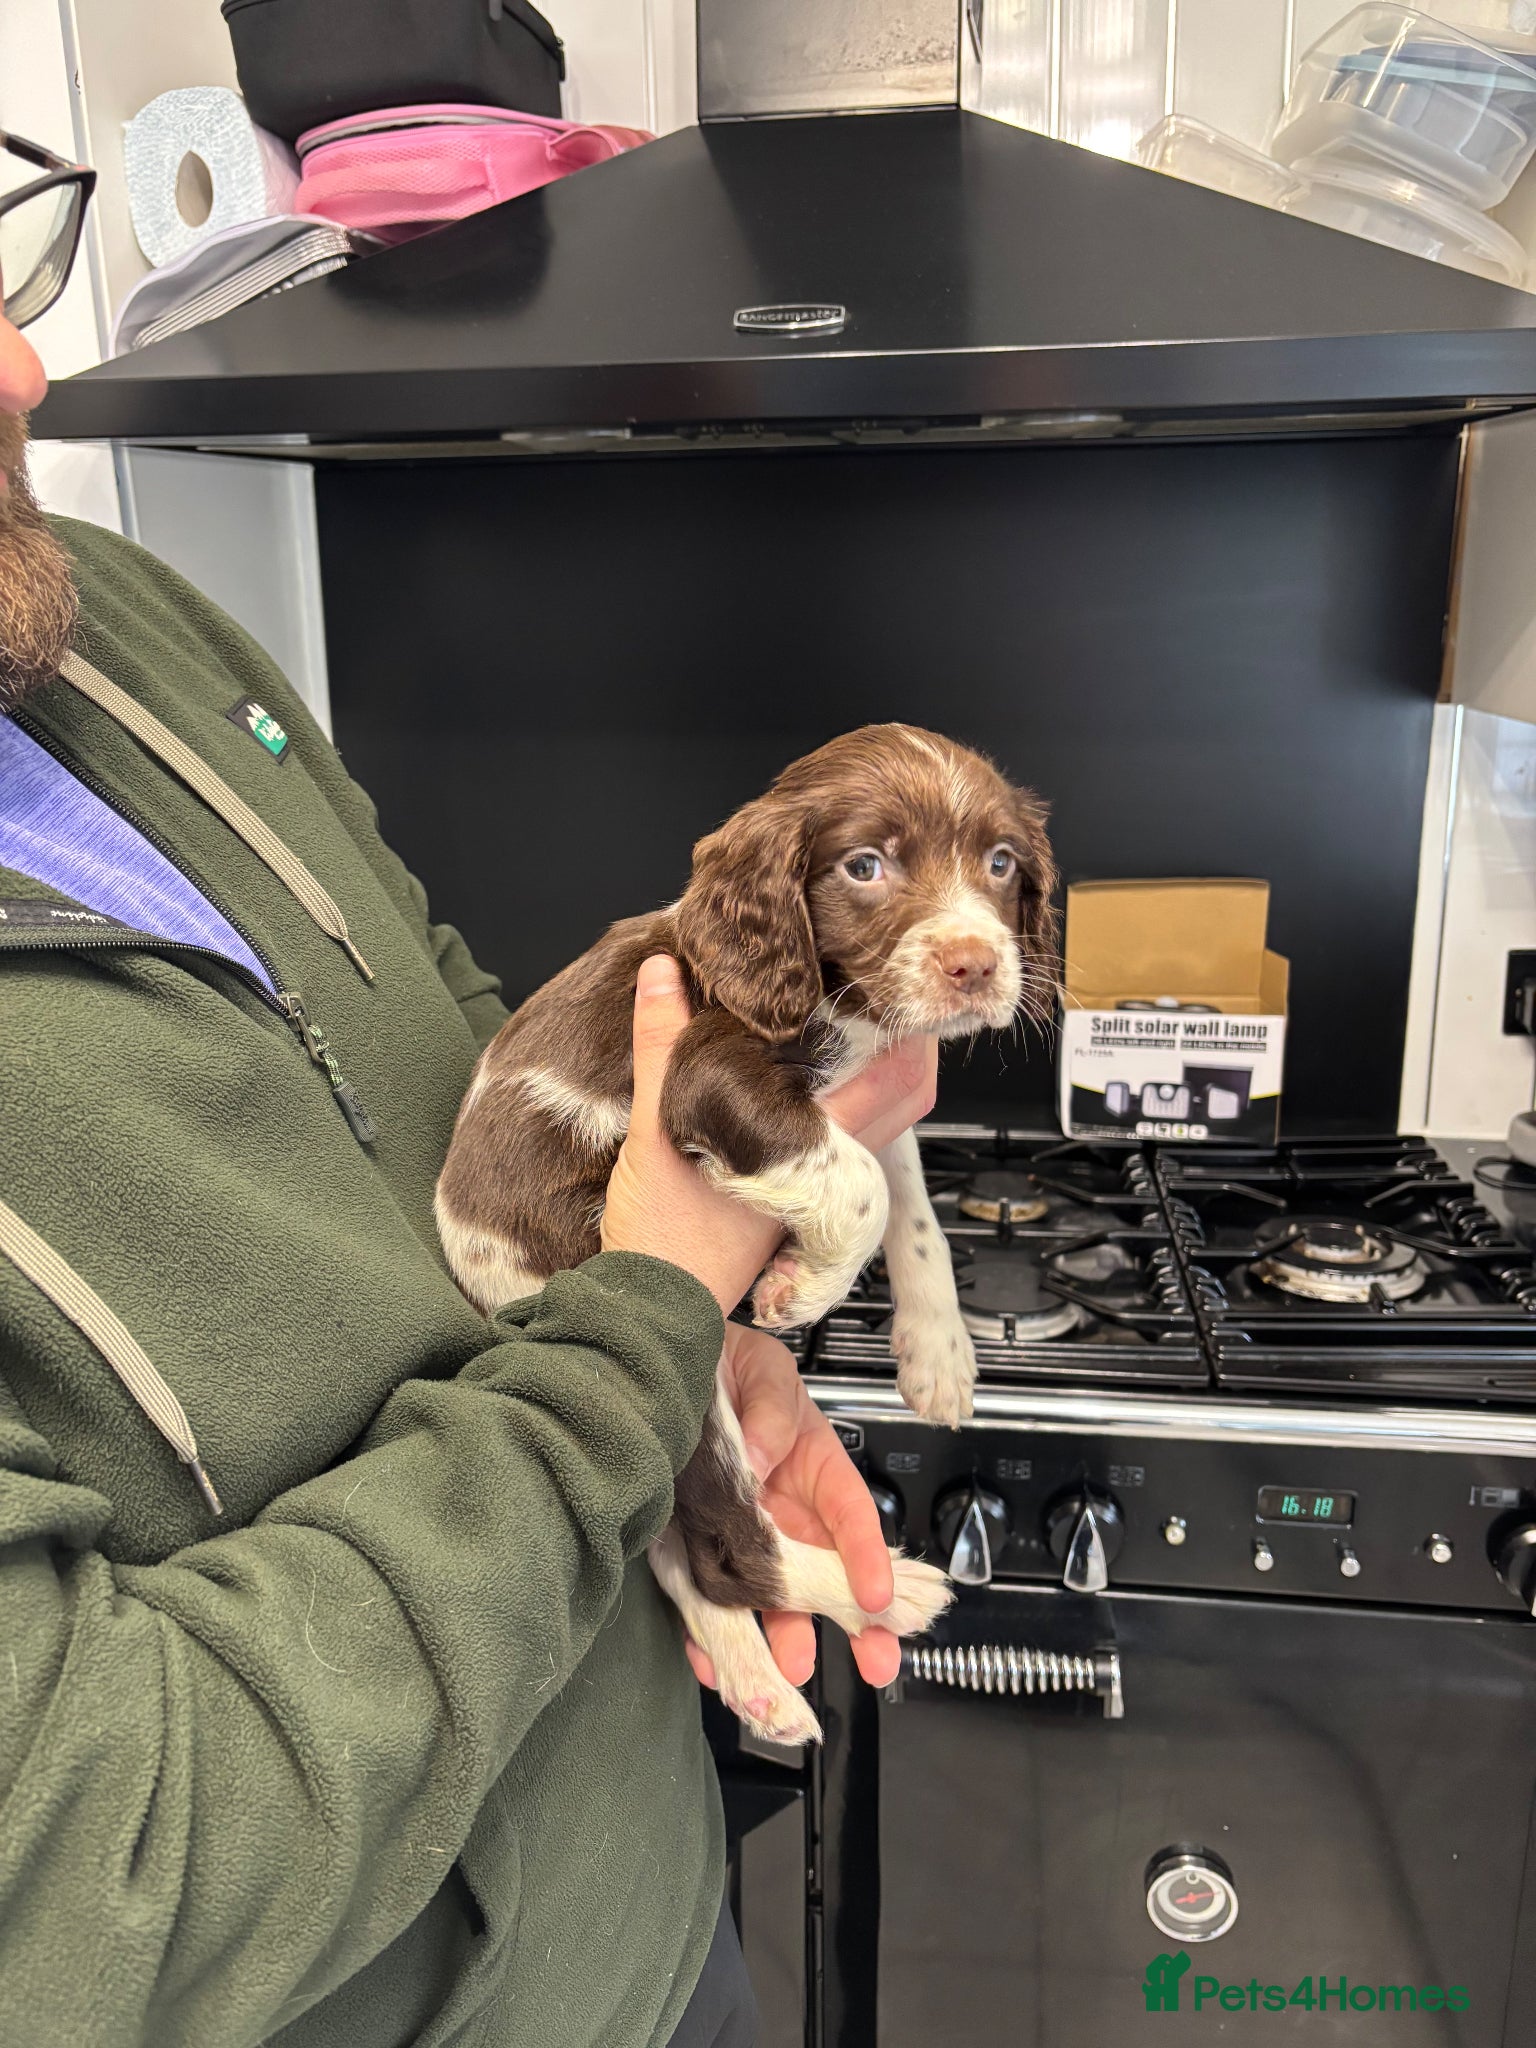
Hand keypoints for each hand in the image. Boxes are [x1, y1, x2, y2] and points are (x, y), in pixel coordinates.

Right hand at [600, 957, 936, 1313]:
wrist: (654, 1308)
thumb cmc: (666, 1237)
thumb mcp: (657, 1123)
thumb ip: (663, 1043)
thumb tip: (663, 974)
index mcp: (816, 1144)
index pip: (895, 1075)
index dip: (906, 1026)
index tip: (891, 983)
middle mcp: (831, 1168)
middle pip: (904, 1099)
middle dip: (908, 1048)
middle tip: (886, 999)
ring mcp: (819, 1190)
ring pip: (878, 1124)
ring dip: (877, 1078)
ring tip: (850, 1030)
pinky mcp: (796, 1205)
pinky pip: (843, 1148)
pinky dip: (841, 1109)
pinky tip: (804, 1087)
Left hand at [683, 1323, 901, 1692]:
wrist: (672, 1364)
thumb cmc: (732, 1362)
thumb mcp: (763, 1370)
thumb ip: (772, 1407)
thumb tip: (768, 1458)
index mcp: (815, 1466)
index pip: (852, 1515)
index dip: (869, 1558)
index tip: (880, 1596)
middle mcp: (787, 1509)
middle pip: (826, 1572)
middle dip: (855, 1621)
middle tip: (876, 1661)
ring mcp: (747, 1533)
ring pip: (775, 1596)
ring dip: (786, 1638)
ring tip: (788, 1672)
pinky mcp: (703, 1546)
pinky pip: (712, 1595)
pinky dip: (711, 1632)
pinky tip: (712, 1660)